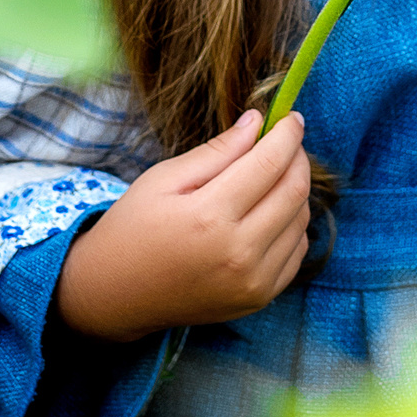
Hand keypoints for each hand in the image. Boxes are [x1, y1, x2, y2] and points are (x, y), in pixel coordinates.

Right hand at [56, 109, 311, 343]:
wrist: (115, 295)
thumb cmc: (133, 229)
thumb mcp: (163, 179)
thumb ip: (216, 151)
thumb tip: (257, 122)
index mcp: (209, 218)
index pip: (270, 163)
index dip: (287, 134)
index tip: (291, 117)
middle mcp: (238, 254)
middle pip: (294, 191)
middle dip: (297, 157)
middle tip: (286, 141)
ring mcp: (252, 282)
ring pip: (301, 220)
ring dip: (296, 189)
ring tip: (272, 176)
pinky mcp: (259, 299)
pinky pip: (296, 250)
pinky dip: (291, 224)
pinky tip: (269, 212)